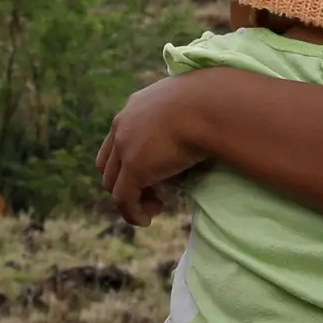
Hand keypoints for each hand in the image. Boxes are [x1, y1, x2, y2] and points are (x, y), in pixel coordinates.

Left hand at [96, 74, 207, 223]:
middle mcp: (123, 125)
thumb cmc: (212, 103)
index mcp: (136, 106)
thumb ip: (182, 122)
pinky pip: (123, 199)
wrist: (209, 104)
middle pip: (110, 164)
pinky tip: (147, 220)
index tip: (156, 171)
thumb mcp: (191, 108)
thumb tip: (194, 139)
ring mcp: (125, 147)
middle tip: (156, 192)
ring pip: (113, 184)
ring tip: (156, 206)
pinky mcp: (134, 169)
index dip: (129, 161)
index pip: (119, 138)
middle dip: (128, 182)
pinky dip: (133, 213)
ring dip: (131, 199)